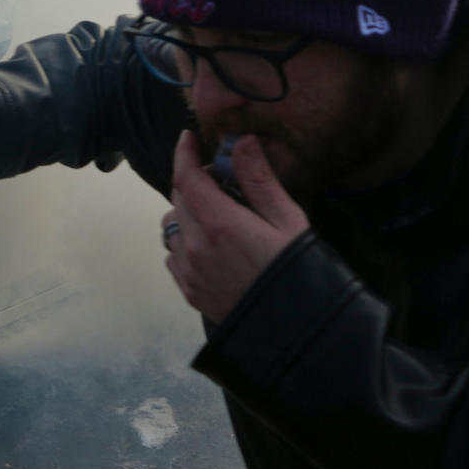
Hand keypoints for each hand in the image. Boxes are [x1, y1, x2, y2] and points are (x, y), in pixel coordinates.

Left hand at [161, 132, 311, 323]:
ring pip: (171, 226)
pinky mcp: (189, 291)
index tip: (188, 138)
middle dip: (195, 182)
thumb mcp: (287, 220)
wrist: (294, 330)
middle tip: (224, 182)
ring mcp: (188, 271)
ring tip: (217, 215)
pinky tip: (211, 246)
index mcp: (219, 224)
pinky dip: (184, 241)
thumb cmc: (297, 270)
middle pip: (178, 198)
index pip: (187, 177)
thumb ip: (259, 180)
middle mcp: (195, 246)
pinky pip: (173, 255)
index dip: (184, 154)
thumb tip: (242, 142)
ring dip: (187, 212)